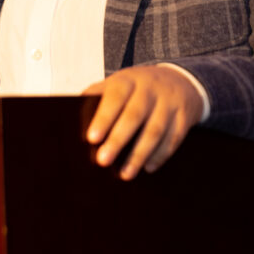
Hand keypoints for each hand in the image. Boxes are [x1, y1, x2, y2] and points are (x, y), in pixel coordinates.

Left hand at [82, 65, 204, 179]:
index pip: (115, 97)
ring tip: (126, 174)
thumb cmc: (138, 88)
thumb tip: (70, 116)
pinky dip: (161, 155)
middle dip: (118, 139)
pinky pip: (174, 138)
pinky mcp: (184, 116)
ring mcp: (169, 102)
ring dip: (140, 154)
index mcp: (128, 79)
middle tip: (103, 161)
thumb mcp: (118, 83)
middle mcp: (150, 89)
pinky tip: (148, 168)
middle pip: (134, 115)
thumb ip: (96, 96)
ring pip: (155, 130)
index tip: (91, 138)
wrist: (181, 80)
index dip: (103, 117)